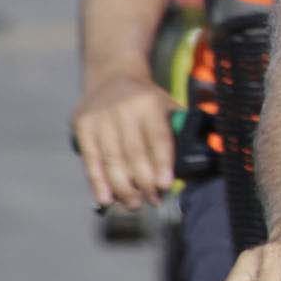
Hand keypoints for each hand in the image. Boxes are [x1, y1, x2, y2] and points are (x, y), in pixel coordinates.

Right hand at [73, 70, 177, 210]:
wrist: (111, 76)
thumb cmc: (147, 100)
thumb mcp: (167, 104)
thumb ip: (178, 129)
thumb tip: (198, 158)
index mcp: (149, 104)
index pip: (157, 138)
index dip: (161, 164)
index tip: (165, 186)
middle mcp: (123, 109)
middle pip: (133, 154)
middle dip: (143, 182)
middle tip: (152, 201)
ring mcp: (100, 118)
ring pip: (111, 160)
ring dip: (122, 187)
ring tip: (133, 204)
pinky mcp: (82, 126)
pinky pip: (91, 160)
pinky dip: (97, 182)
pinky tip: (106, 199)